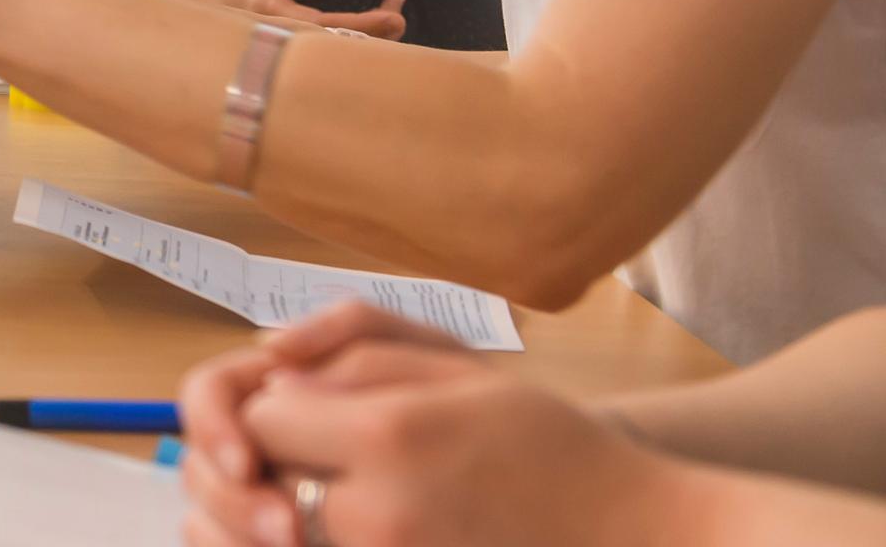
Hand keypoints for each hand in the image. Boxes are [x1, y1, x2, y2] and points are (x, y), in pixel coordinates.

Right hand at [152, 0, 407, 39]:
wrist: (192, 12)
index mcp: (276, 20)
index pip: (330, 28)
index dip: (365, 25)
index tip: (394, 14)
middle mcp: (287, 41)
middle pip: (340, 46)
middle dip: (376, 34)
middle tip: (402, 15)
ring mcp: (290, 49)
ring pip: (336, 49)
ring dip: (369, 35)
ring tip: (394, 13)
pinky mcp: (292, 49)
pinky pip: (328, 46)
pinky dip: (353, 34)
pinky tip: (370, 20)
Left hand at [181, 339, 698, 546]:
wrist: (630, 538)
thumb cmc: (550, 445)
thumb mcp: (458, 368)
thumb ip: (354, 357)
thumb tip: (271, 371)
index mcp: (389, 437)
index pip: (260, 419)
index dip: (263, 410)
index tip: (295, 410)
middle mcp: (378, 514)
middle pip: (256, 487)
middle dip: (255, 468)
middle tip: (285, 458)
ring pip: (277, 536)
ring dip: (268, 516)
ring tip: (304, 496)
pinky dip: (306, 542)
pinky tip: (329, 526)